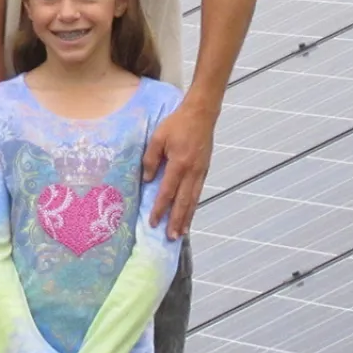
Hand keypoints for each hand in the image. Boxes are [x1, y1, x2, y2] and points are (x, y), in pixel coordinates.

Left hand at [143, 98, 216, 237]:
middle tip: (170, 237)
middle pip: (183, 202)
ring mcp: (201, 173)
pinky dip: (193, 205)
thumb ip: (151, 159)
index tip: (152, 222)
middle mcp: (192, 172)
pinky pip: (198, 192)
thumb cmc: (176, 124)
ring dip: (187, 218)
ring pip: (193, 200)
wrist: (201, 115)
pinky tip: (190, 213)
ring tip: (181, 233)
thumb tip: (147, 180)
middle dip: (176, 221)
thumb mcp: (158, 138)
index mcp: (178, 164)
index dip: (159, 208)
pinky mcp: (205, 171)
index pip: (167, 192)